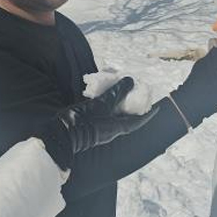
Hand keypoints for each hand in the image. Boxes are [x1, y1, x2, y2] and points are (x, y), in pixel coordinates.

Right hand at [34, 77, 157, 170]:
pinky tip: (102, 91)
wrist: (61, 135)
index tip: (156, 107)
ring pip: (114, 113)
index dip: (148, 115)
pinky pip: (102, 112)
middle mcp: (110, 129)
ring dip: (118, 102)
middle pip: (126, 116)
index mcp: (117, 128)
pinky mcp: (89, 123)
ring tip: (121, 88)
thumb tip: (130, 81)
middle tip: (137, 92)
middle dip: (132, 105)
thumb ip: (116, 93)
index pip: (137, 122)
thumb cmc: (83, 122)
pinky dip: (106, 102)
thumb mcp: (101, 104)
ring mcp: (99, 127)